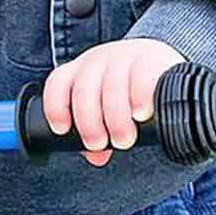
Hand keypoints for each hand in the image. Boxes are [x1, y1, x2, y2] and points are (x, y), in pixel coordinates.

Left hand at [41, 39, 185, 166]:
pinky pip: (140, 78)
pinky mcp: (150, 59)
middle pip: (84, 91)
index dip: (55, 106)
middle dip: (89, 123)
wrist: (159, 59)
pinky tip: (140, 114)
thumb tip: (96, 157)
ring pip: (111, 88)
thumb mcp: (105, 101)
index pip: (58, 82)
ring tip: (124, 139)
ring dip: (115, 119)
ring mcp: (124, 57)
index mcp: (81, 70)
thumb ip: (98, 127)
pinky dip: (139, 98)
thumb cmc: (127, 86)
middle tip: (101, 144)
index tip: (62, 130)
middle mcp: (98, 60)